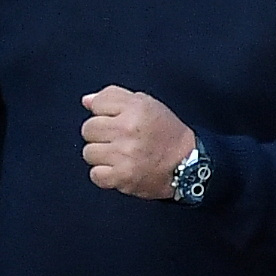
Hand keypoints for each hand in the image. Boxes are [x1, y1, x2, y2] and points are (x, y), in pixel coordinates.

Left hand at [81, 86, 197, 197]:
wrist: (188, 164)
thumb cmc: (167, 134)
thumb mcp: (147, 105)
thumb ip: (115, 97)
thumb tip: (86, 101)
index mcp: (135, 108)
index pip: (97, 104)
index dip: (104, 113)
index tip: (117, 120)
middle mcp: (128, 129)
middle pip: (88, 129)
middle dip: (100, 135)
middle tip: (117, 140)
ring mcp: (124, 154)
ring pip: (88, 152)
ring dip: (101, 156)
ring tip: (118, 156)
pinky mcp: (122, 177)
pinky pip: (95, 174)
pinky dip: (104, 175)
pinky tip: (117, 169)